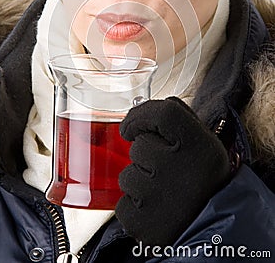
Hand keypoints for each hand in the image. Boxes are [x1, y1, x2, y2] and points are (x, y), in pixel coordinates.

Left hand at [115, 97, 230, 245]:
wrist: (217, 231)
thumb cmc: (202, 181)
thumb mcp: (205, 144)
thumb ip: (177, 118)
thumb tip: (141, 107)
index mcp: (199, 146)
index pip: (163, 113)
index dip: (141, 116)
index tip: (131, 127)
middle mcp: (178, 169)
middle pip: (138, 147)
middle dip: (146, 156)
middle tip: (167, 171)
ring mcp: (158, 197)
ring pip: (127, 176)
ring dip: (139, 182)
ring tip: (163, 193)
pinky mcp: (141, 223)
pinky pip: (122, 204)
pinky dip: (134, 207)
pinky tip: (156, 210)